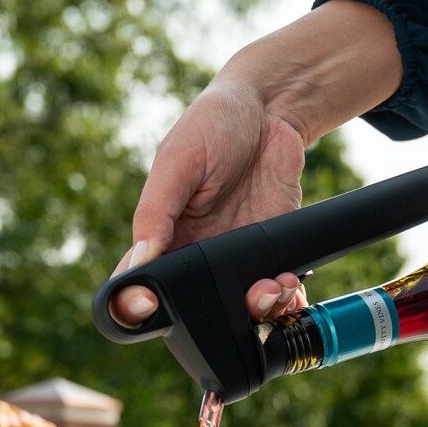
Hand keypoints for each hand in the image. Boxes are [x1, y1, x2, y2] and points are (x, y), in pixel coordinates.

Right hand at [109, 76, 308, 325]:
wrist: (273, 110)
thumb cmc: (213, 125)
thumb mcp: (177, 160)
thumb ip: (155, 211)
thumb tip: (139, 261)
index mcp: (161, 236)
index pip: (137, 285)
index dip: (137, 306)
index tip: (153, 304)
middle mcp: (195, 256)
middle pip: (194, 310)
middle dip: (214, 316)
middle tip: (239, 293)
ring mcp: (234, 260)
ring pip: (239, 310)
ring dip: (259, 310)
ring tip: (275, 286)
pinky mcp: (269, 256)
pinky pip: (275, 295)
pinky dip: (285, 303)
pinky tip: (291, 290)